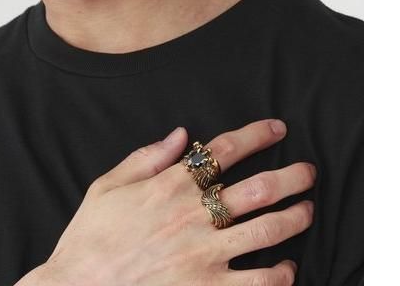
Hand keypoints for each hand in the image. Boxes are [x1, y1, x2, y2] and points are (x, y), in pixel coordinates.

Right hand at [18, 120, 314, 285]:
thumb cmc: (91, 236)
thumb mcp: (108, 185)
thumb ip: (146, 156)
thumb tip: (181, 134)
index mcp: (171, 186)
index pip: (224, 151)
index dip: (256, 135)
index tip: (277, 129)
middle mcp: (194, 216)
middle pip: (258, 188)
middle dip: (291, 175)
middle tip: (308, 172)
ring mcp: (204, 255)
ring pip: (267, 230)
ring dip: (295, 217)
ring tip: (308, 210)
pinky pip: (258, 283)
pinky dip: (281, 274)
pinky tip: (287, 267)